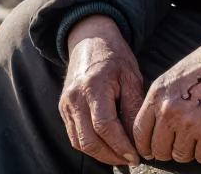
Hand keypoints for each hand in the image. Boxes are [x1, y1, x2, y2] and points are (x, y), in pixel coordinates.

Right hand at [60, 14, 144, 165]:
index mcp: (93, 86)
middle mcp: (75, 97)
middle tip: (131, 160)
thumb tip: (137, 138)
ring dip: (101, 155)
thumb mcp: (131, 77)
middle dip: (111, 156)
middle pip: (89, 140)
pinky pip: (74, 136)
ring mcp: (66, 104)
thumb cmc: (115, 57)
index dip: (121, 146)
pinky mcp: (64, 108)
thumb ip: (133, 108)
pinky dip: (90, 146)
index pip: (105, 126)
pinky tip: (107, 147)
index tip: (136, 156)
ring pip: (79, 142)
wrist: (90, 39)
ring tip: (121, 157)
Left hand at [133, 29, 200, 164]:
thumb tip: (152, 131)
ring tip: (198, 139)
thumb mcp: (171, 79)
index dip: (145, 146)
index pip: (139, 133)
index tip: (151, 151)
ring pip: (181, 156)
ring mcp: (189, 123)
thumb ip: (159, 103)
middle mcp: (169, 111)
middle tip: (180, 144)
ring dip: (190, 151)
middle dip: (169, 151)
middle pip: (159, 150)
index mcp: (157, 96)